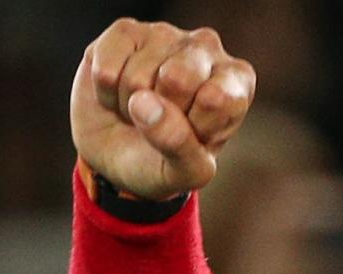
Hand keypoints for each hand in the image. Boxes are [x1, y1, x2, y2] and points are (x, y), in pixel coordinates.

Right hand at [71, 19, 254, 199]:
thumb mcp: (185, 173)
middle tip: (162, 121)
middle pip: (176, 79)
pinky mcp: (124, 32)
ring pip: (137, 78)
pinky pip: (106, 70)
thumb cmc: (164, 160)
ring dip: (130, 108)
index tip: (192, 134)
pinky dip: (106, 94)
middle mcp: (207, 48)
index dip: (194, 127)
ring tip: (140, 110)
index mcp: (236, 81)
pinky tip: (118, 93)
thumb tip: (145, 104)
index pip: (215, 100)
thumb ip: (180, 147)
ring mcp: (165, 35)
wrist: (116, 153)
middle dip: (160, 114)